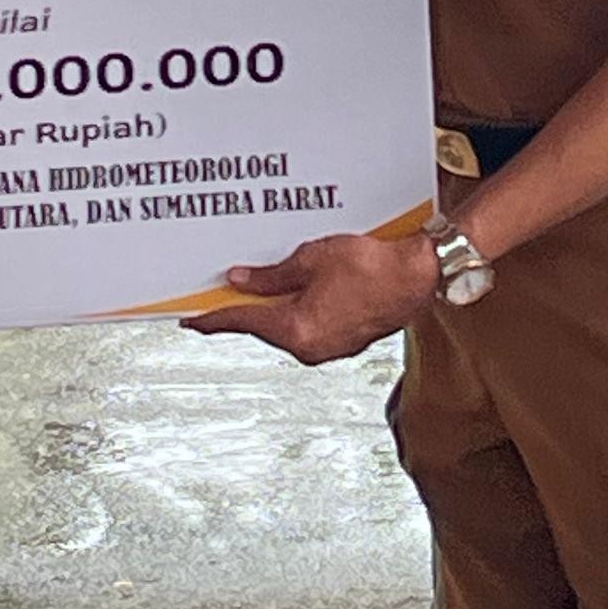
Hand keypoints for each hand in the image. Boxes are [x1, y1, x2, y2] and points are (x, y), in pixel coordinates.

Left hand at [184, 228, 436, 363]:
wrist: (417, 277)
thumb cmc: (372, 267)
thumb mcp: (311, 259)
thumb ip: (272, 274)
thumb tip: (243, 280)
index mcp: (296, 329)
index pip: (242, 322)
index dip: (212, 317)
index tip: (191, 320)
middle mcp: (309, 347)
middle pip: (263, 325)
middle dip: (246, 306)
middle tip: (225, 290)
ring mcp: (327, 349)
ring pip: (286, 326)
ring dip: (274, 306)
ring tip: (265, 281)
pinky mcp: (343, 342)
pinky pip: (308, 326)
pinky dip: (297, 310)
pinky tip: (297, 289)